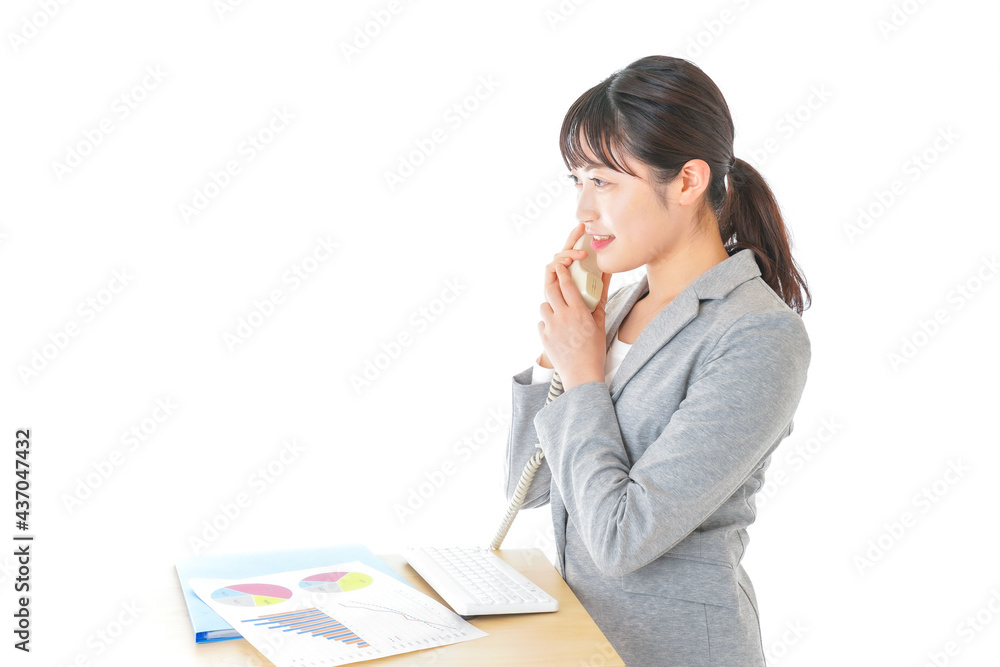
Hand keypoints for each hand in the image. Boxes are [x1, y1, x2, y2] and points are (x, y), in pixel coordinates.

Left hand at [538, 223, 611, 389]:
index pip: (567, 284)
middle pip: (550, 289)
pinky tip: (558, 329)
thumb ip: (600, 300)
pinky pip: (542, 321)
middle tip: (557, 278)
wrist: (581, 375)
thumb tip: (605, 280)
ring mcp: (550, 327)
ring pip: (544, 305)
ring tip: (560, 311)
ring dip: (550, 304)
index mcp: (579, 313)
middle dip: (553, 280)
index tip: (562, 264)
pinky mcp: (543, 337)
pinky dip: (548, 321)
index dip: (563, 271)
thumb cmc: (594, 350)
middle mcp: (562, 317)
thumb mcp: (600, 324)